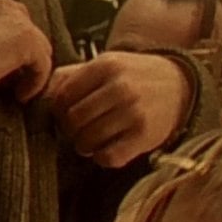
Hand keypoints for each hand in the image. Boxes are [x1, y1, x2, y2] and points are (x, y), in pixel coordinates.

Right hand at [0, 0, 53, 100]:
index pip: (12, 23)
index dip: (11, 46)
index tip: (4, 69)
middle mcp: (7, 6)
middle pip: (30, 34)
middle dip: (25, 57)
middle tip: (14, 81)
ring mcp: (20, 21)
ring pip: (39, 49)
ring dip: (30, 71)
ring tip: (17, 91)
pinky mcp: (29, 40)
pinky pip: (42, 65)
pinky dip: (35, 83)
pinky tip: (20, 96)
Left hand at [44, 51, 191, 167]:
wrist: (180, 86)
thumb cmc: (133, 76)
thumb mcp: (106, 64)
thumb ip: (72, 75)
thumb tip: (41, 94)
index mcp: (105, 66)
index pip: (63, 96)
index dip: (58, 110)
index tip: (66, 114)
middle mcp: (120, 88)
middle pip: (73, 120)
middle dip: (70, 130)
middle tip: (78, 130)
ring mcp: (133, 113)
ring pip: (87, 140)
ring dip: (84, 145)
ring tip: (92, 139)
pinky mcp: (144, 136)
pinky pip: (108, 157)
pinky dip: (102, 157)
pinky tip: (107, 148)